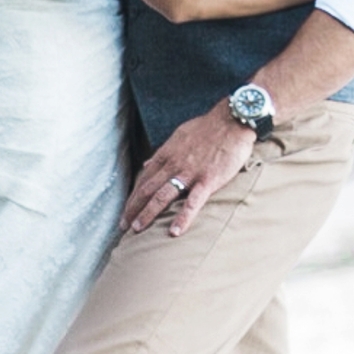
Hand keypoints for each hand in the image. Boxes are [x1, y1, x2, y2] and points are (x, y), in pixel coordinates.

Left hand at [123, 107, 254, 240]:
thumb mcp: (179, 136)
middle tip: (123, 226)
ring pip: (162, 197)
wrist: (231, 121)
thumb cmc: (207, 128)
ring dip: (147, 214)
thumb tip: (147, 162)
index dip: (133, 197)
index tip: (127, 211)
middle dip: (132, 209)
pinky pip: (192, 202)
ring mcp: (189, 173)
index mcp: (166, 154)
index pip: (143, 179)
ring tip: (137, 229)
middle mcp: (173, 164)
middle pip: (146, 190)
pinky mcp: (207, 180)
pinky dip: (182, 217)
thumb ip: (163, 152)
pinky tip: (175, 232)